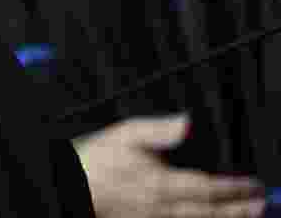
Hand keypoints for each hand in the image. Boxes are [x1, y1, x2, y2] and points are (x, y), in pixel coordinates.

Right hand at [74, 114, 267, 217]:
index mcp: (160, 184)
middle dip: (240, 209)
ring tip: (249, 215)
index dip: (235, 188)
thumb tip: (186, 123)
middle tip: (263, 203)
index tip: (254, 184)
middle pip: (210, 213)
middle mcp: (163, 207)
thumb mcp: (123, 134)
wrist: (71, 185)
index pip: (208, 189)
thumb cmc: (94, 160)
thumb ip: (157, 130)